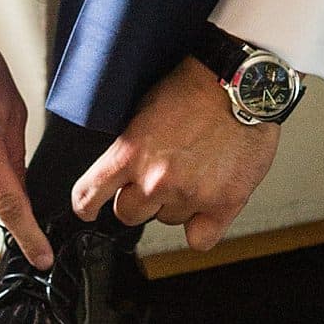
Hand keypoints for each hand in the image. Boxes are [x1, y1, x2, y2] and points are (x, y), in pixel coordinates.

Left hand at [71, 55, 281, 250]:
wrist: (238, 85)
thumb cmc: (194, 88)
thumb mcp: (144, 109)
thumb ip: (131, 146)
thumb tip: (120, 170)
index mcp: (130, 153)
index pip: (89, 194)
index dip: (85, 205)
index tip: (86, 209)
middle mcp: (156, 180)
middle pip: (128, 214)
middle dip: (137, 200)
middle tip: (156, 179)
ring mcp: (190, 195)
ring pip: (167, 221)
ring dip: (174, 205)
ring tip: (191, 173)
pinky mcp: (223, 205)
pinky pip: (199, 239)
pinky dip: (201, 226)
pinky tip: (205, 206)